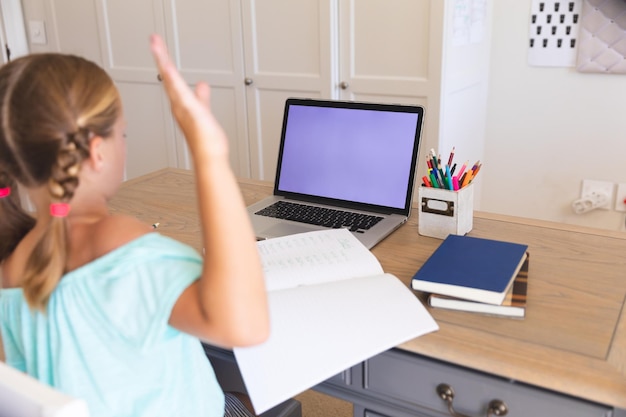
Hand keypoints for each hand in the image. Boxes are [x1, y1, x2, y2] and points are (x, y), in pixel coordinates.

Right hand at [149, 34, 228, 160]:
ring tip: (156, 44)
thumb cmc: (207, 140)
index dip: (165, 62)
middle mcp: (179, 104)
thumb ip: (202, 97)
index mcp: (182, 103)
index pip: (172, 78)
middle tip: (153, 39)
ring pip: (170, 80)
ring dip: (163, 61)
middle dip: (160, 56)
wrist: (209, 157)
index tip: (159, 46)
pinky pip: (179, 91)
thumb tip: (201, 84)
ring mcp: (182, 106)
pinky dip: (172, 79)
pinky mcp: (189, 110)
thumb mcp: (203, 111)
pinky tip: (167, 67)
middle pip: (167, 75)